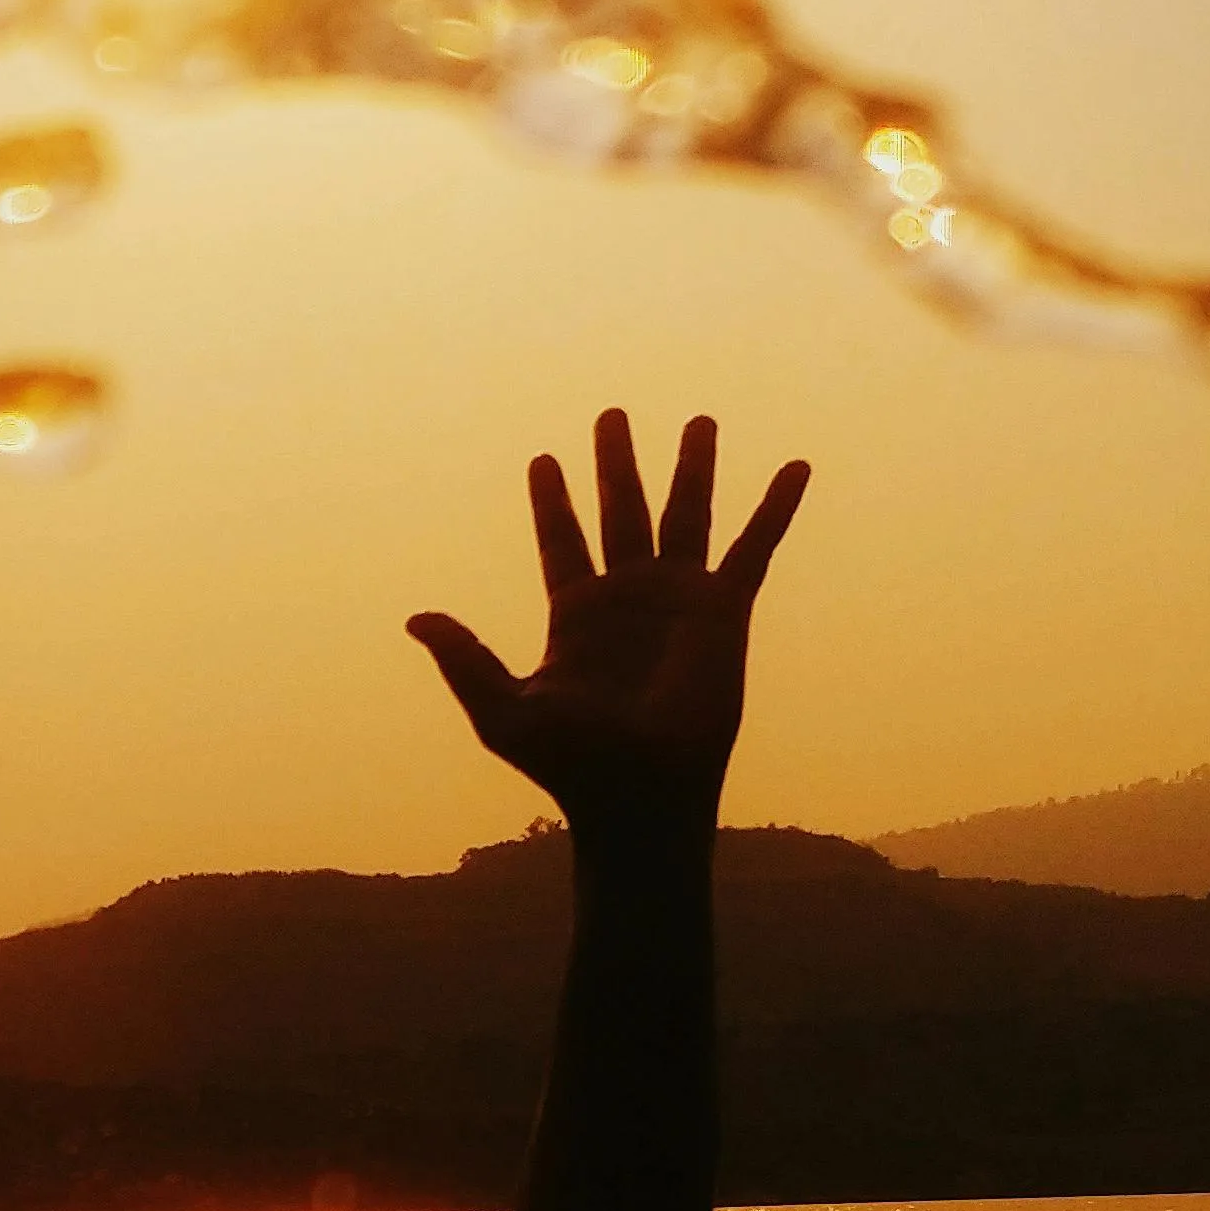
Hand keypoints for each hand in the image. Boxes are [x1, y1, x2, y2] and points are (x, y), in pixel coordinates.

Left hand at [409, 409, 806, 827]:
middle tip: (610, 416)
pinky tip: (794, 469)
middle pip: (621, 511)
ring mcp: (678, 602)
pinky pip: (753, 549)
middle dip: (616, 463)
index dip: (551, 502)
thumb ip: (464, 660)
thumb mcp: (503, 712)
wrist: (641, 794)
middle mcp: (627, 599)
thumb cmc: (572, 764)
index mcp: (575, 615)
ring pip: (685, 516)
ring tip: (701, 421)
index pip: (560, 542)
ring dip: (693, 468)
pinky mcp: (723, 613)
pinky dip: (775, 509)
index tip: (543, 460)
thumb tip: (414, 619)